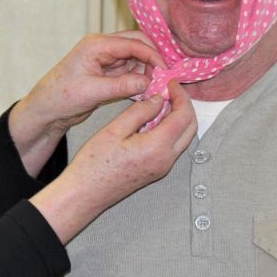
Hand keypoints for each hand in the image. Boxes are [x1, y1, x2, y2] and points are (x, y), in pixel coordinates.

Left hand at [9, 32, 164, 175]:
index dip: (153, 56)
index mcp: (97, 45)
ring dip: (148, 71)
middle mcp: (102, 48)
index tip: (166, 71)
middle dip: (153, 60)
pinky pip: (130, 72)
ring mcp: (106, 60)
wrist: (46, 110)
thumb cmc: (59, 97)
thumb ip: (122, 85)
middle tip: (165, 77)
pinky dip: (140, 80)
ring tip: (157, 88)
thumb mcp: (92, 92)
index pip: (133, 43)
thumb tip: (148, 82)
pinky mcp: (108, 73)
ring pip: (136, 59)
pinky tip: (146, 92)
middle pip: (138, 45)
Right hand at [30, 80, 195, 243]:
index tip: (170, 83)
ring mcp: (163, 167)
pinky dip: (170, 130)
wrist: (86, 193)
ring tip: (160, 102)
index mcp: (157, 147)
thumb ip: (140, 112)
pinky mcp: (156, 171)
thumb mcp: (114, 130)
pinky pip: (173, 146)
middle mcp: (166, 160)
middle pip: (190, 127)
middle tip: (169, 91)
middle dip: (184, 105)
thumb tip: (158, 99)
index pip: (183, 116)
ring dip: (178, 118)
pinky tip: (152, 120)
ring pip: (184, 137)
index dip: (180, 96)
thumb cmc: (94, 164)